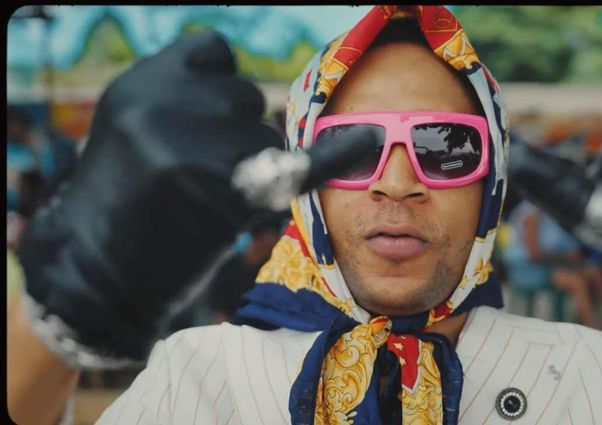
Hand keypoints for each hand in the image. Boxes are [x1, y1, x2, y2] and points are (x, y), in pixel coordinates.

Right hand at [17, 31, 373, 366]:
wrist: (94, 278)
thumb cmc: (120, 205)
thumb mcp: (133, 130)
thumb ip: (184, 100)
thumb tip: (250, 92)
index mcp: (139, 85)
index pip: (213, 52)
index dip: (221, 84)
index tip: (213, 118)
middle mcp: (163, 108)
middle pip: (244, 98)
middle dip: (235, 134)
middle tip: (196, 177)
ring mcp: (193, 150)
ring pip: (265, 137)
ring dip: (251, 168)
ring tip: (203, 204)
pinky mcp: (224, 194)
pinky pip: (296, 165)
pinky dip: (335, 156)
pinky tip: (369, 142)